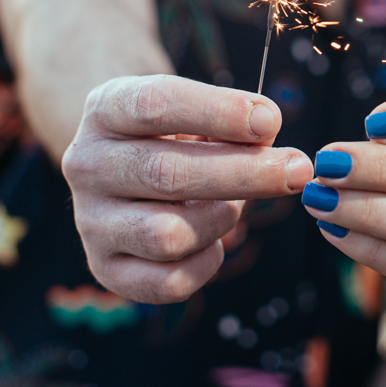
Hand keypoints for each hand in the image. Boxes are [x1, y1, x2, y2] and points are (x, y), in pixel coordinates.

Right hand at [62, 74, 314, 303]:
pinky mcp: (104, 268)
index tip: (272, 120)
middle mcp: (87, 164)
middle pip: (168, 175)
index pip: (156, 105)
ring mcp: (90, 221)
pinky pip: (167, 281)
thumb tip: (268, 130)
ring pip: (166, 235)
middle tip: (298, 169)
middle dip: (245, 173)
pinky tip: (216, 240)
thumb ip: (229, 118)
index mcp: (106, 109)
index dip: (219, 112)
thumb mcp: (192, 107)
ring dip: (221, 218)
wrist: (121, 162)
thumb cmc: (171, 130)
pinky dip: (207, 262)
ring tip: (239, 204)